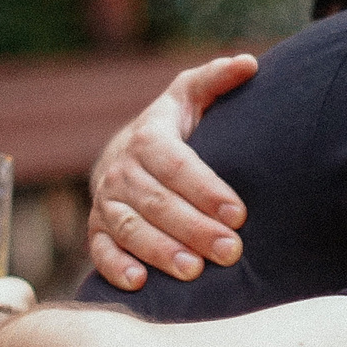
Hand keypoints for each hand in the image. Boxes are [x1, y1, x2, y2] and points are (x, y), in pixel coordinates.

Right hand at [88, 54, 258, 288]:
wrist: (125, 157)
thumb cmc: (172, 130)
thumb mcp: (189, 99)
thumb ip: (215, 80)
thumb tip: (249, 63)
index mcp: (148, 138)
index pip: (176, 164)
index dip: (205, 189)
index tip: (238, 213)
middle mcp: (122, 170)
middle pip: (157, 202)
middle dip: (194, 228)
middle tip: (231, 250)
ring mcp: (107, 202)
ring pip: (130, 228)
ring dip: (160, 251)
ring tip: (193, 270)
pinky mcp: (97, 231)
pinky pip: (100, 251)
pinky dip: (115, 267)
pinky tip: (139, 282)